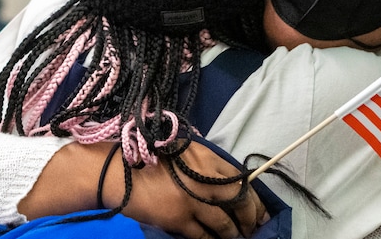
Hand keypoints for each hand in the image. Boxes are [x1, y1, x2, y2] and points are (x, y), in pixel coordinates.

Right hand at [20, 140, 267, 237]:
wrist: (119, 171)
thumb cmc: (150, 155)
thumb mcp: (185, 150)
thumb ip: (207, 164)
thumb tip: (228, 180)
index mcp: (208, 158)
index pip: (242, 180)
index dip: (254, 198)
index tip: (261, 208)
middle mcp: (205, 179)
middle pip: (239, 203)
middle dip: (250, 218)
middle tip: (255, 227)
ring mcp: (193, 201)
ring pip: (224, 224)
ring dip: (234, 232)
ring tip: (240, 237)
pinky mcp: (178, 219)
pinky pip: (203, 235)